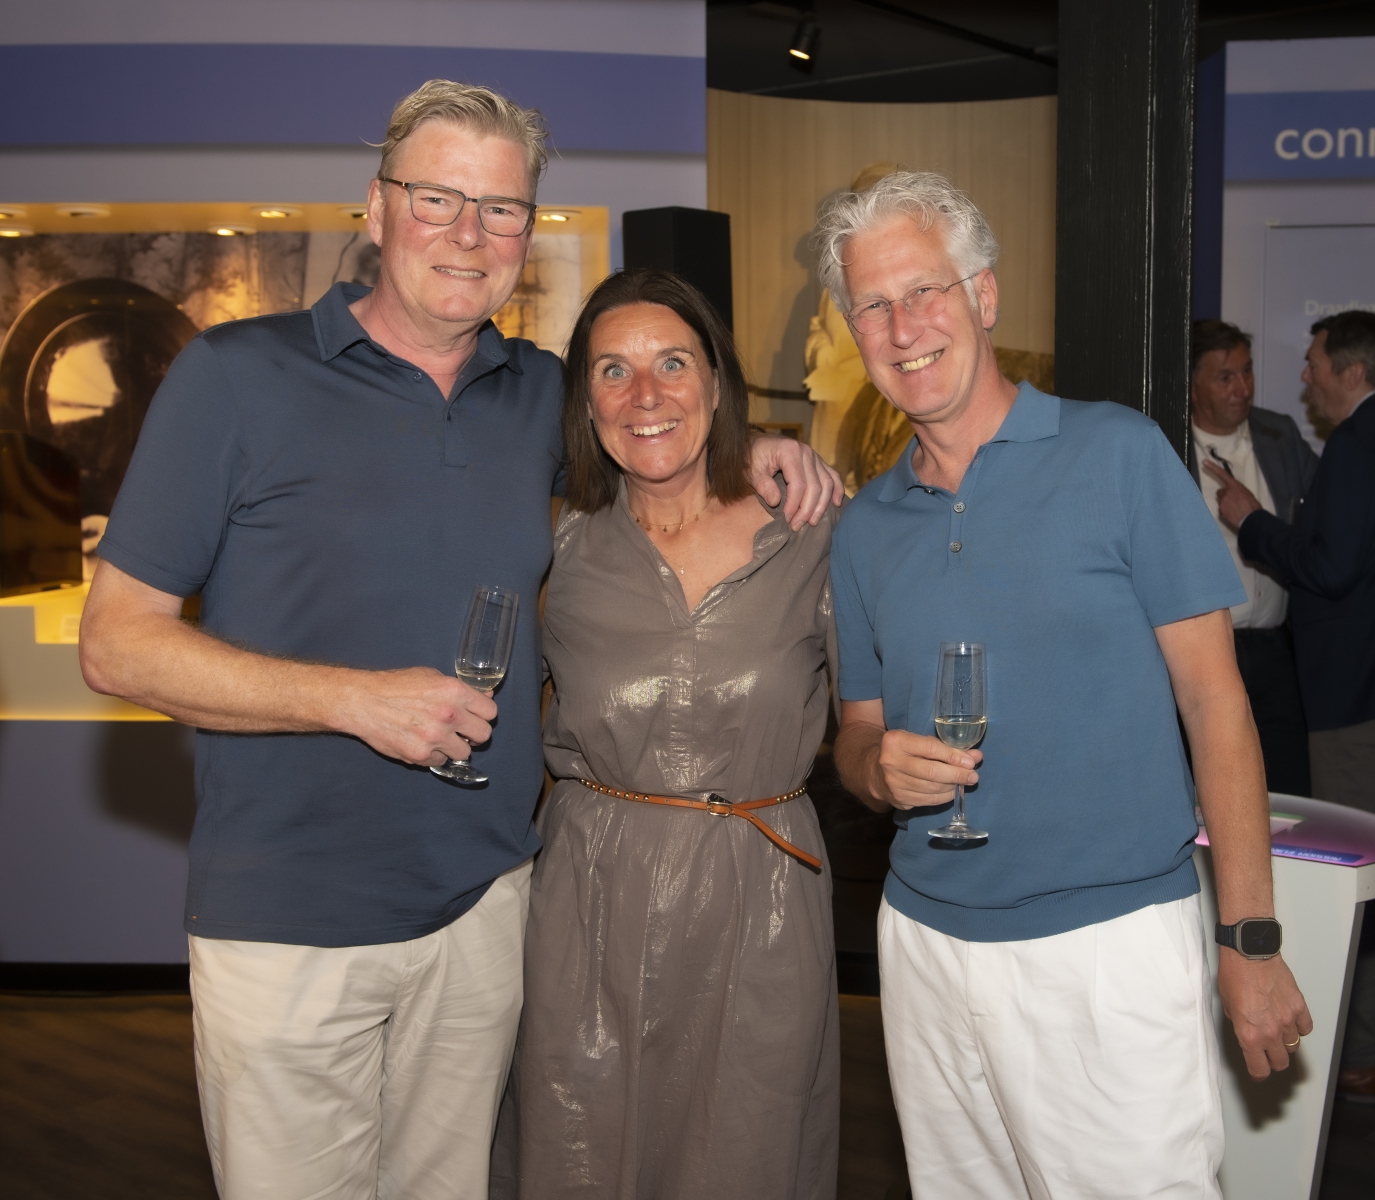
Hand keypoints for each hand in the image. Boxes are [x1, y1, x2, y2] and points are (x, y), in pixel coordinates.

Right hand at [339, 667, 497, 767]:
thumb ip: (460, 689)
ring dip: (455, 747)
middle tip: (463, 731)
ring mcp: (436, 737)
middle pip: (484, 735)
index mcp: (455, 692)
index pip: (491, 712)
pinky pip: (440, 761)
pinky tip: (422, 743)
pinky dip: (434, 756)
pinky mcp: (420, 755)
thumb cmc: (396, 686)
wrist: (364, 701)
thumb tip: (484, 698)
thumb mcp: (432, 676)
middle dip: (474, 734)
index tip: (476, 716)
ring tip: (440, 738)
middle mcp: (450, 715)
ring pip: (464, 753)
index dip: (484, 714)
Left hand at [748, 434, 843, 529]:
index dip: (794, 505)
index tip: (787, 520)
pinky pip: (832, 476)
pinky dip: (837, 490)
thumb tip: (776, 502)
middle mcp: (807, 452)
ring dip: (822, 505)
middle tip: (797, 526)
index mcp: (790, 451)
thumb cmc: (751, 457)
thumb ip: (763, 485)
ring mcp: (814, 456)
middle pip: (814, 486)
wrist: (755, 443)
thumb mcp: (751, 471)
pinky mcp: (818, 461)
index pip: (798, 484)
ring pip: (827, 483)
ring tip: (813, 522)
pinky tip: (836, 503)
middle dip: (807, 510)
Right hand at [873, 729, 981, 809]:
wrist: (875, 772)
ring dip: (953, 787)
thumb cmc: (903, 752)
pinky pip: (928, 801)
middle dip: (956, 775)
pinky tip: (952, 791)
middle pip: (931, 772)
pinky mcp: (899, 799)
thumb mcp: (918, 741)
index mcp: (896, 741)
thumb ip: (945, 747)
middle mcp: (891, 762)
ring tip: (965, 782)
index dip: (953, 756)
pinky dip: (944, 797)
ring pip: (932, 788)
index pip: (930, 749)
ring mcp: (894, 783)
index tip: (971, 761)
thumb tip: (975, 756)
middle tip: (973, 776)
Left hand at [1202, 461, 1261, 530]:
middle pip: (1220, 492)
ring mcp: (1222, 502)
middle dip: (1225, 495)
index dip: (1213, 468)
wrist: (1251, 518)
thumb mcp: (1247, 494)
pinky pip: (1221, 510)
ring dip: (1226, 503)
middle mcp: (1226, 492)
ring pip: (1221, 501)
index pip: (1222, 474)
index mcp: (1235, 486)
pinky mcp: (1220, 511)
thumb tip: (1234, 494)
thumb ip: (1238, 492)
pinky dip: (1226, 512)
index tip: (1204, 462)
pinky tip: (1233, 514)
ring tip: (1235, 509)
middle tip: (1234, 501)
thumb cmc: (1253, 506)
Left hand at [1217, 950, 1313, 1078]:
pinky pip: (1305, 1028)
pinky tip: (1291, 1021)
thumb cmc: (1234, 973)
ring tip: (1278, 1033)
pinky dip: (1299, 1028)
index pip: (1259, 1068)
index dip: (1258, 1073)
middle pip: (1280, 1062)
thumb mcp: (1226, 1004)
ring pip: (1294, 1046)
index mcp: (1249, 1034)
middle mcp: (1270, 1032)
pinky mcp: (1300, 1008)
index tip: (1257, 1071)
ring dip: (1286, 1044)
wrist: (1250, 953)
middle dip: (1273, 1061)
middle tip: (1268, 1054)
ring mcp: (1287, 1021)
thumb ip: (1238, 1023)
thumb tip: (1245, 1030)